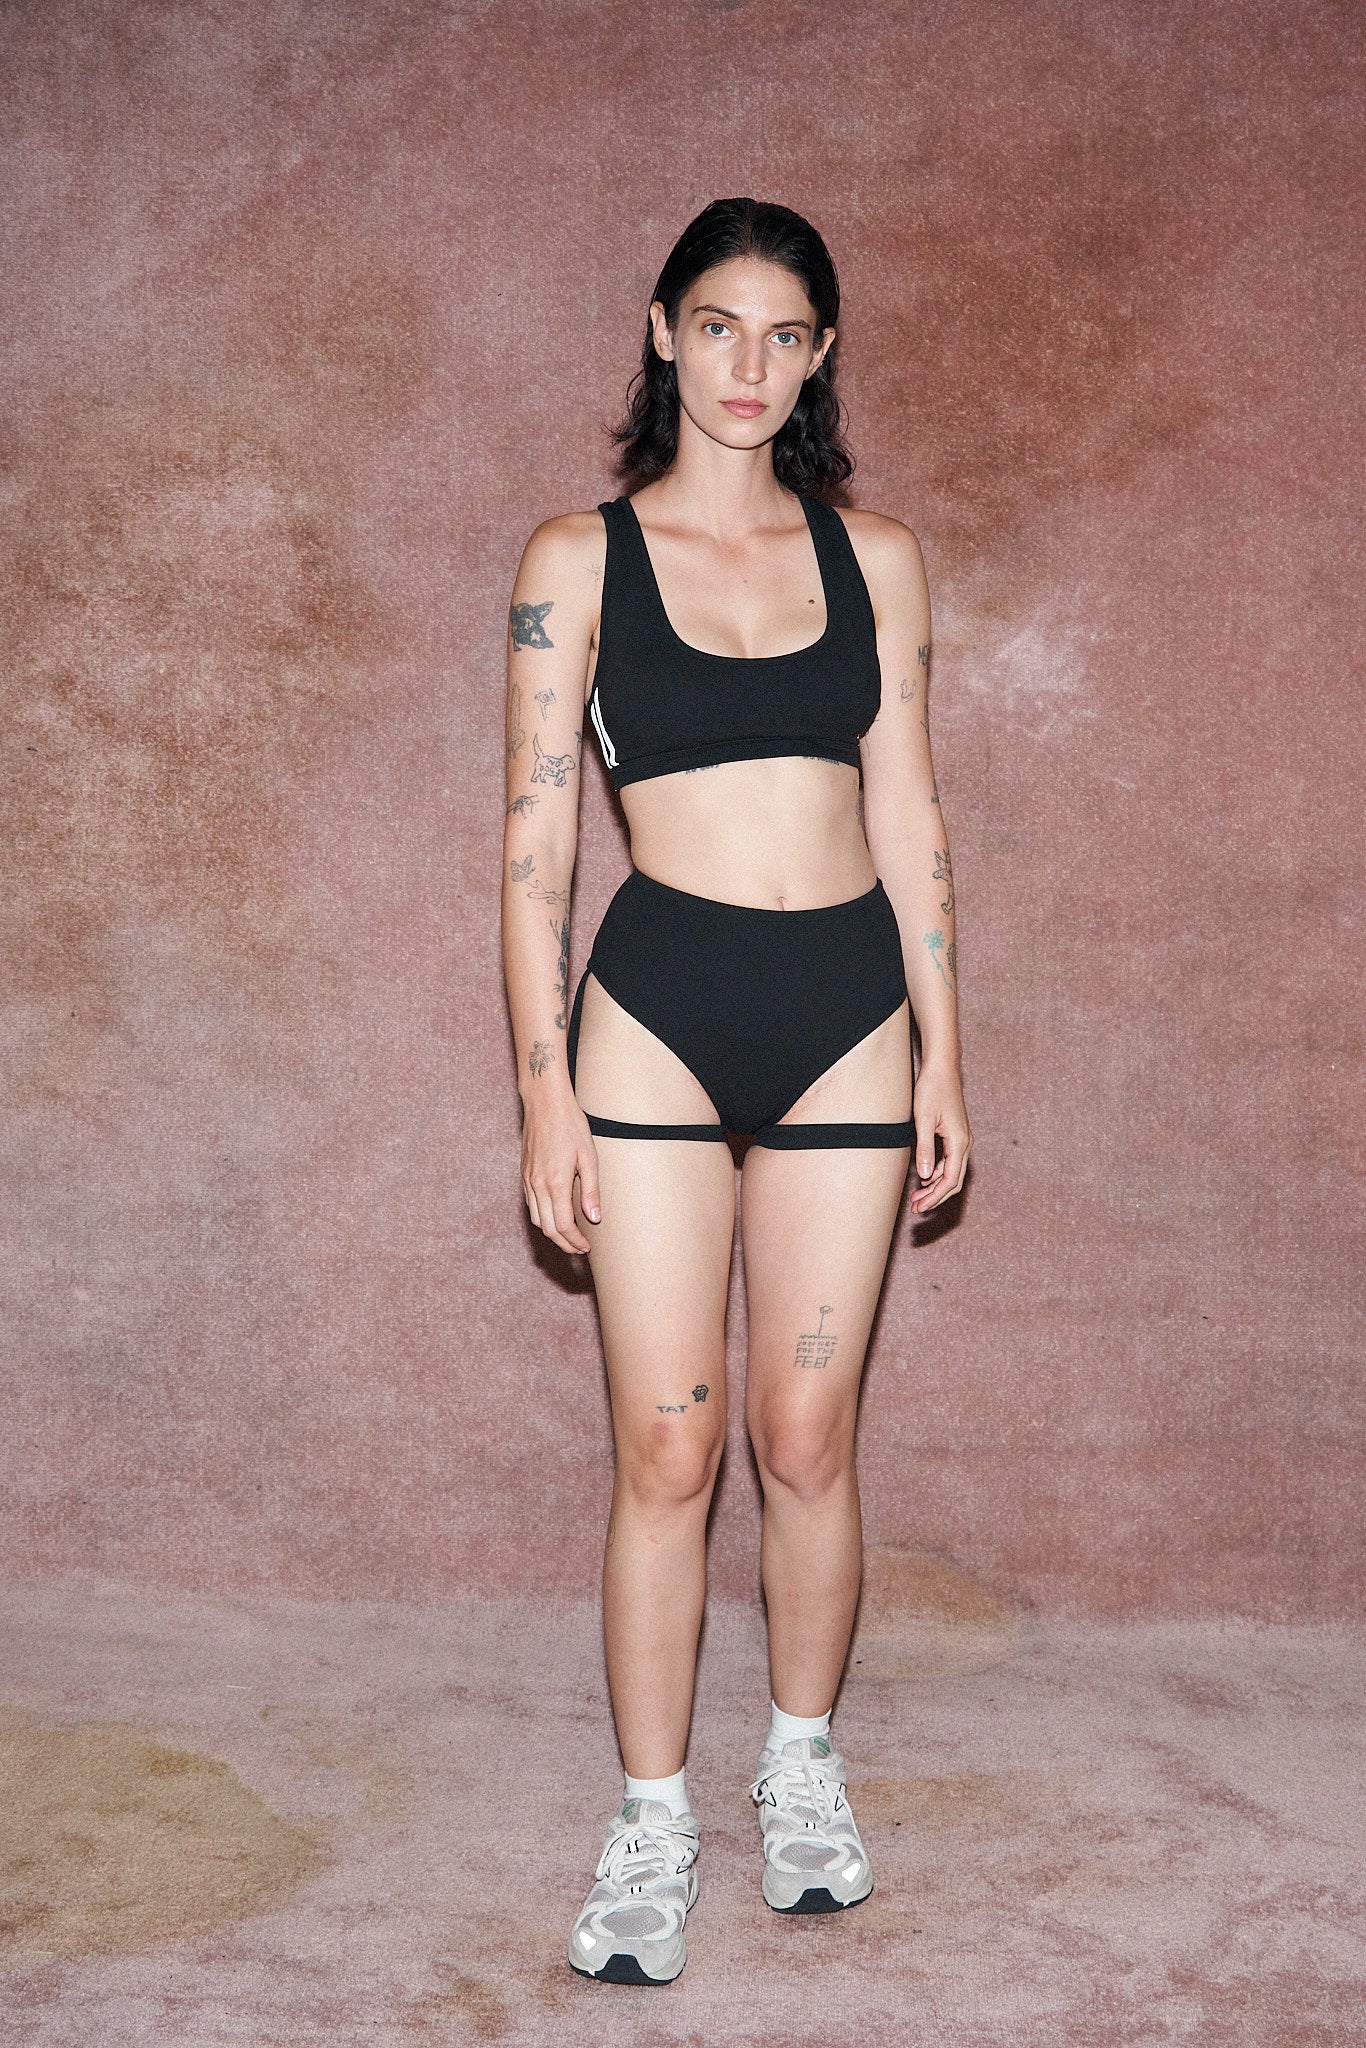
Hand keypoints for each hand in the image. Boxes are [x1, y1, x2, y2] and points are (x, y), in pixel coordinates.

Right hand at [521, 1093, 601, 1254]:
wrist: (544, 1103)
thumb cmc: (570, 1125)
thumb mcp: (589, 1156)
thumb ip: (591, 1190)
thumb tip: (594, 1218)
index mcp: (556, 1182)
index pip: (563, 1225)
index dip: (575, 1242)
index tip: (587, 1248)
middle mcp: (538, 1184)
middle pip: (547, 1228)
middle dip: (564, 1244)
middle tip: (580, 1250)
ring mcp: (528, 1179)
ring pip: (536, 1219)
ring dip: (552, 1233)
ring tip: (570, 1237)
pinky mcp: (525, 1174)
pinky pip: (531, 1205)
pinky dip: (543, 1218)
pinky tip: (556, 1216)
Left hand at [909, 1060, 970, 1212]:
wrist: (942, 1069)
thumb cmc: (932, 1089)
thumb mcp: (923, 1120)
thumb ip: (924, 1149)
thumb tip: (924, 1176)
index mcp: (959, 1142)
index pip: (950, 1180)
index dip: (934, 1197)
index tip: (920, 1207)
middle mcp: (965, 1143)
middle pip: (953, 1181)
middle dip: (935, 1197)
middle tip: (916, 1208)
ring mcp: (961, 1139)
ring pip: (951, 1172)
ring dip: (934, 1186)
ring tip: (916, 1196)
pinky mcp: (955, 1135)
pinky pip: (949, 1161)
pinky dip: (936, 1173)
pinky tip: (923, 1177)